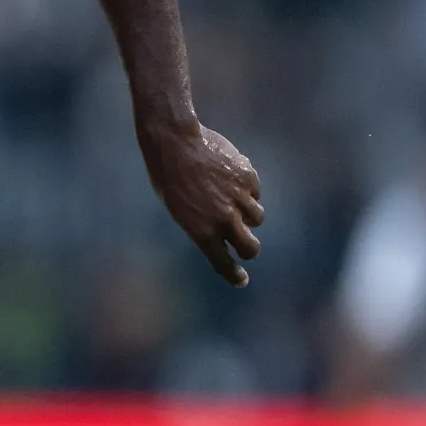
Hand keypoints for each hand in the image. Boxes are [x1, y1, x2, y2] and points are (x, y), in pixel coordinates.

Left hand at [140, 119, 263, 284]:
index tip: (242, 280)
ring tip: (231, 201)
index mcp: (202, 232)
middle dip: (250, 249)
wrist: (175, 144)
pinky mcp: (249, 179)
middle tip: (246, 246)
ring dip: (248, 215)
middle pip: (251, 248)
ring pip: (257, 218)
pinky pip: (255, 192)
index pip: (224, 263)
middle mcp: (225, 220)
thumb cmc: (168, 178)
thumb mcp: (179, 210)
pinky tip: (230, 179)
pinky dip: (247, 190)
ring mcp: (239, 199)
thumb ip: (203, 225)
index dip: (234, 275)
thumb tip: (223, 234)